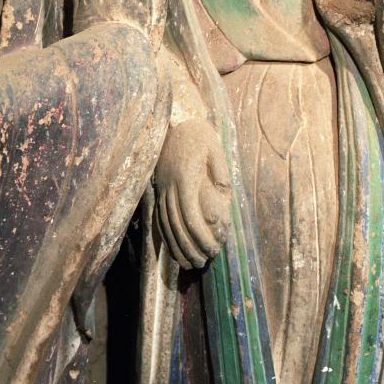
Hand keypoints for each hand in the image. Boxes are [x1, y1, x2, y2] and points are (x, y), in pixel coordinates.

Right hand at [154, 118, 230, 268]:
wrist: (173, 120)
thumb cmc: (198, 134)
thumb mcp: (215, 147)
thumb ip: (220, 171)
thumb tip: (225, 194)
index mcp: (185, 178)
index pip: (190, 215)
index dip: (201, 236)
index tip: (213, 249)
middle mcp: (169, 186)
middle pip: (177, 224)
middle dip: (190, 247)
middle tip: (204, 263)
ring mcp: (161, 188)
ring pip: (165, 223)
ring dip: (177, 246)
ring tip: (190, 263)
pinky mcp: (158, 188)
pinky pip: (160, 216)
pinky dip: (167, 235)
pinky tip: (174, 247)